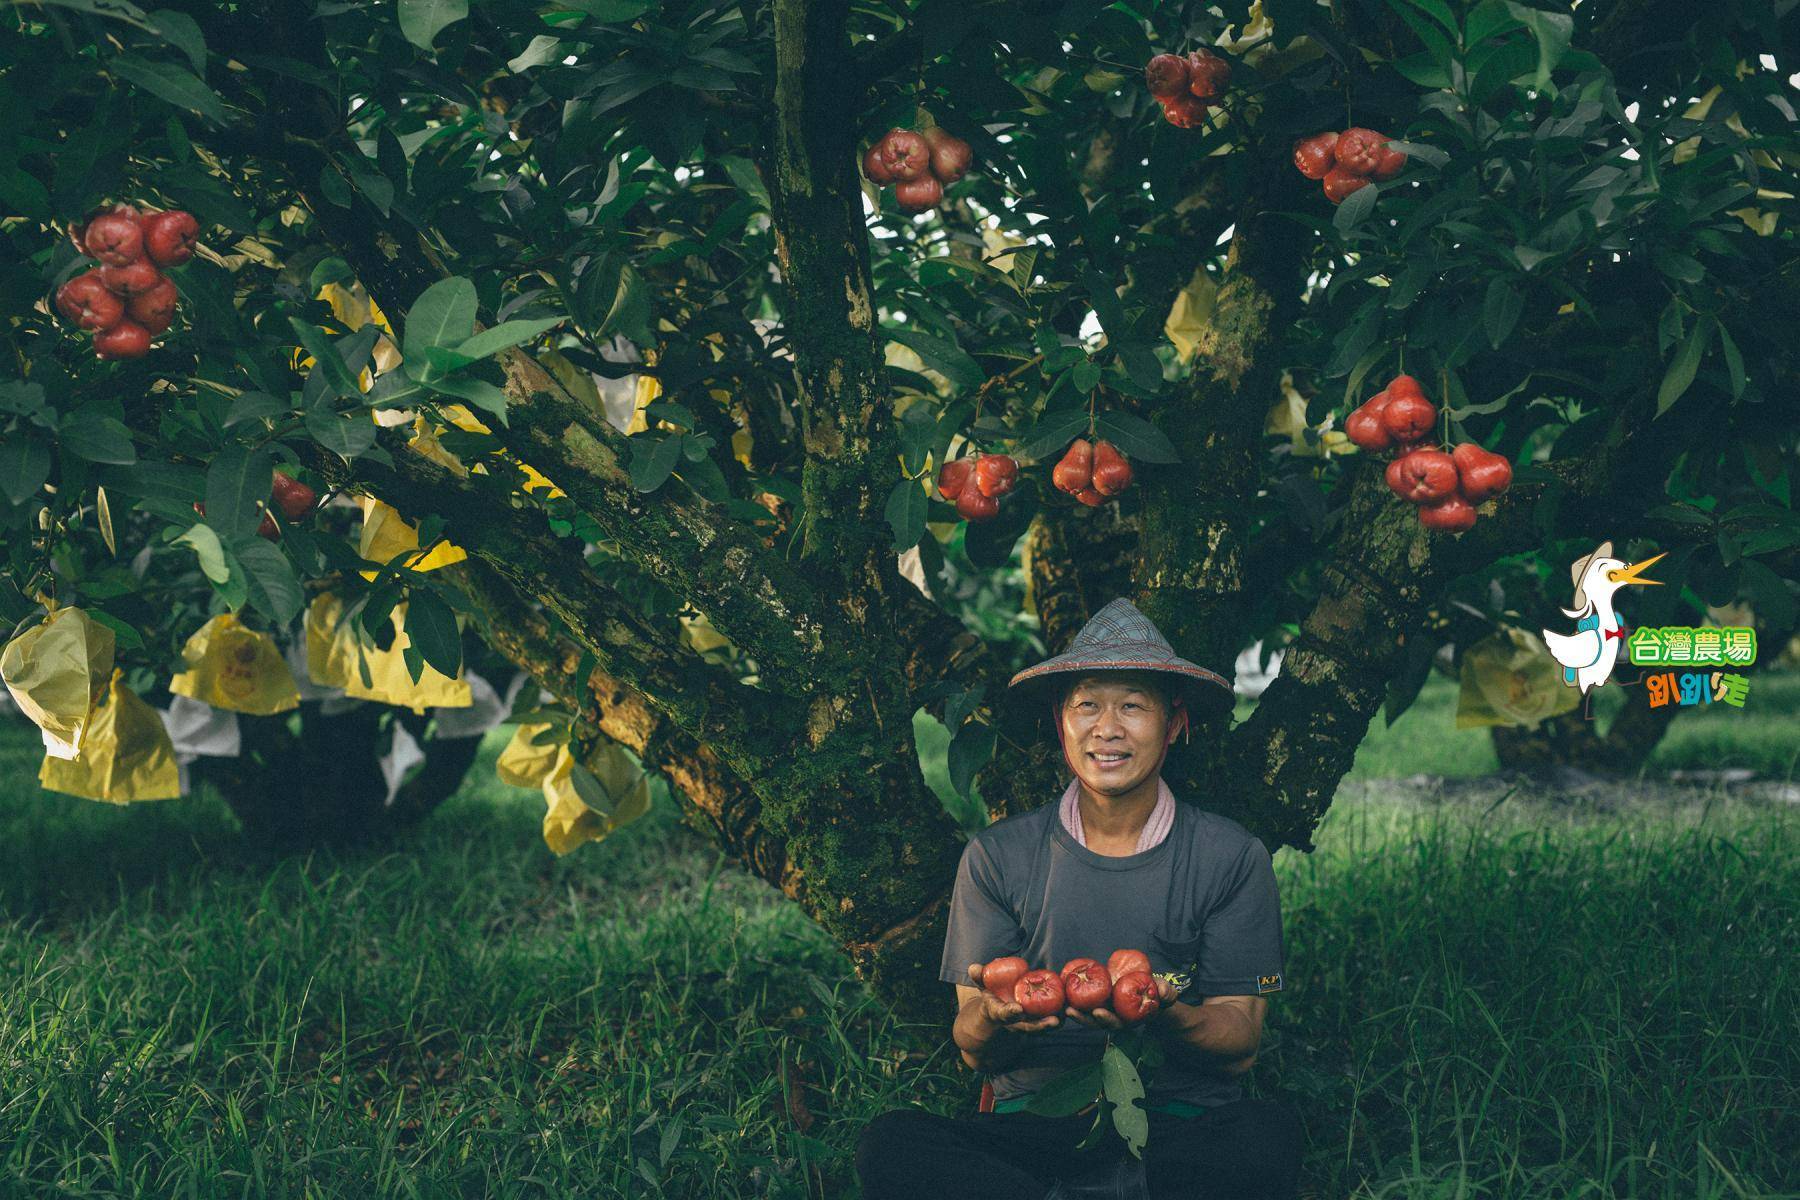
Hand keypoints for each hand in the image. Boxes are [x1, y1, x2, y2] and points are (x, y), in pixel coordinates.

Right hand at [966, 963, 1060, 1032]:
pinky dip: (1060, 1016)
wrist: (997, 1014)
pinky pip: (1050, 1021)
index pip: (1005, 1014)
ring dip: (1055, 1023)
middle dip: (1041, 1025)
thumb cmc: (992, 997)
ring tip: (1067, 1015)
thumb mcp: (983, 987)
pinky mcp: (1038, 1022)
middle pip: (1029, 1027)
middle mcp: (1016, 1023)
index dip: (1011, 1012)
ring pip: (1043, 1027)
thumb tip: (973, 967)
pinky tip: (1071, 1007)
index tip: (1017, 1009)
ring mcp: (1027, 1024)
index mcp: (1001, 1014)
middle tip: (1054, 1021)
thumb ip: (979, 977)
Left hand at [1062, 977, 1179, 1029]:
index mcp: (1129, 1019)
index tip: (1098, 1012)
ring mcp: (1107, 1011)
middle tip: (1071, 1010)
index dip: (1106, 1019)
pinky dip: (1075, 1000)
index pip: (1116, 1022)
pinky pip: (1086, 1004)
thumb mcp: (1166, 992)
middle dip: (1084, 1018)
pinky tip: (1063, 993)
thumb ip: (1166, 993)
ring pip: (1088, 1015)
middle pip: (1096, 1022)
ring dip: (1076, 1012)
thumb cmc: (1159, 994)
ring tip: (1063, 1005)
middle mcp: (1115, 1018)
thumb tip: (1163, 993)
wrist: (1152, 992)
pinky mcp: (1100, 1002)